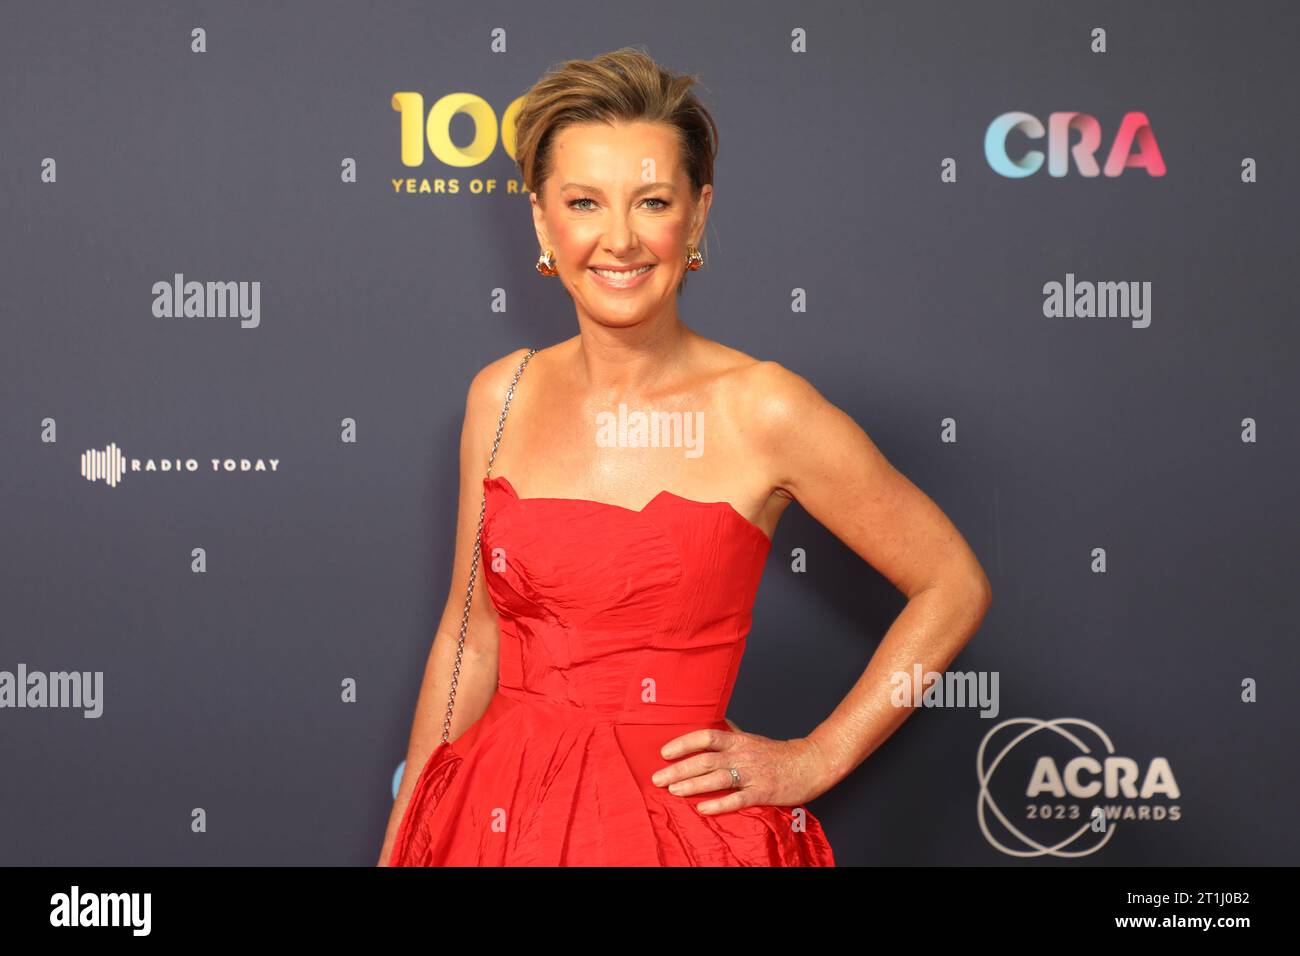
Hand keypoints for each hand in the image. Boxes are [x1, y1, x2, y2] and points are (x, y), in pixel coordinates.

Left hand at [650, 723, 835, 814]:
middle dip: (679, 768)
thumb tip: (713, 720)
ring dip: (693, 785)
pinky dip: (719, 804)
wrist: (810, 764)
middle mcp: (742, 755)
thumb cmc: (778, 754)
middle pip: (706, 759)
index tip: (664, 752)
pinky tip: (702, 809)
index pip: (706, 736)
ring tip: (673, 790)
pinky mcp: (762, 793)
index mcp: (738, 740)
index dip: (684, 743)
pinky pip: (737, 800)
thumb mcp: (751, 738)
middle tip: (657, 778)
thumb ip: (731, 731)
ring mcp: (752, 774)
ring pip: (718, 778)